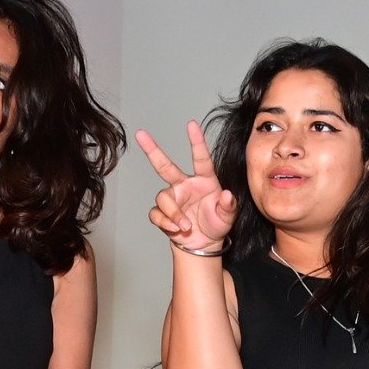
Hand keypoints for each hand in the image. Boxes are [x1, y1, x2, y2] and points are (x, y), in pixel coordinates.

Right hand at [133, 121, 236, 246]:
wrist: (203, 245)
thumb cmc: (216, 224)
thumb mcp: (227, 216)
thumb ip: (229, 206)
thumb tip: (227, 195)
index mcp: (203, 180)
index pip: (200, 158)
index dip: (196, 141)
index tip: (191, 124)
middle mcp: (184, 185)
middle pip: (165, 166)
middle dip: (152, 150)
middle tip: (140, 133)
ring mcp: (173, 199)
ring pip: (163, 197)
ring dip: (173, 213)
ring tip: (185, 226)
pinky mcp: (162, 214)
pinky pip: (156, 214)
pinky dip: (165, 222)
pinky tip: (176, 229)